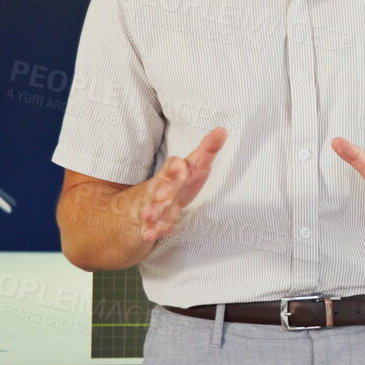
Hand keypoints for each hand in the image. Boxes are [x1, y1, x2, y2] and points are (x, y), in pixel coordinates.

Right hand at [136, 127, 226, 243]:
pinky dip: (149, 232)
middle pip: (160, 187)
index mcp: (172, 175)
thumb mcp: (193, 167)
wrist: (142, 206)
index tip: (180, 165)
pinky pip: (148, 230)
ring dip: (152, 210)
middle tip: (164, 191)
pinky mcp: (148, 226)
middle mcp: (159, 189)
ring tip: (150, 214)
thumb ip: (207, 150)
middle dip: (163, 187)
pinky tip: (150, 235)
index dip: (176, 167)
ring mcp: (152, 208)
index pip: (173, 168)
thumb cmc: (176, 185)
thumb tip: (223, 130)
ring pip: (151, 208)